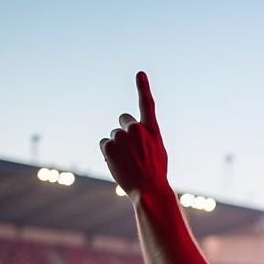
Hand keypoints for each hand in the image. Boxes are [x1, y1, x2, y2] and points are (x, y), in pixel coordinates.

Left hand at [99, 72, 168, 197]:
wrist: (149, 190)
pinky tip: (119, 165)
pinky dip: (109, 154)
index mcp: (152, 131)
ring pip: (113, 136)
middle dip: (124, 132)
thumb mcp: (158, 152)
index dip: (143, 87)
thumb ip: (146, 137)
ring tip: (128, 163)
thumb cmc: (155, 173)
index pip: (146, 104)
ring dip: (117, 147)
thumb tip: (130, 131)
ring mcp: (122, 136)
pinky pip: (105, 144)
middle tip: (132, 152)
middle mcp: (136, 129)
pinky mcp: (109, 145)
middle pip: (123, 122)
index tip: (140, 73)